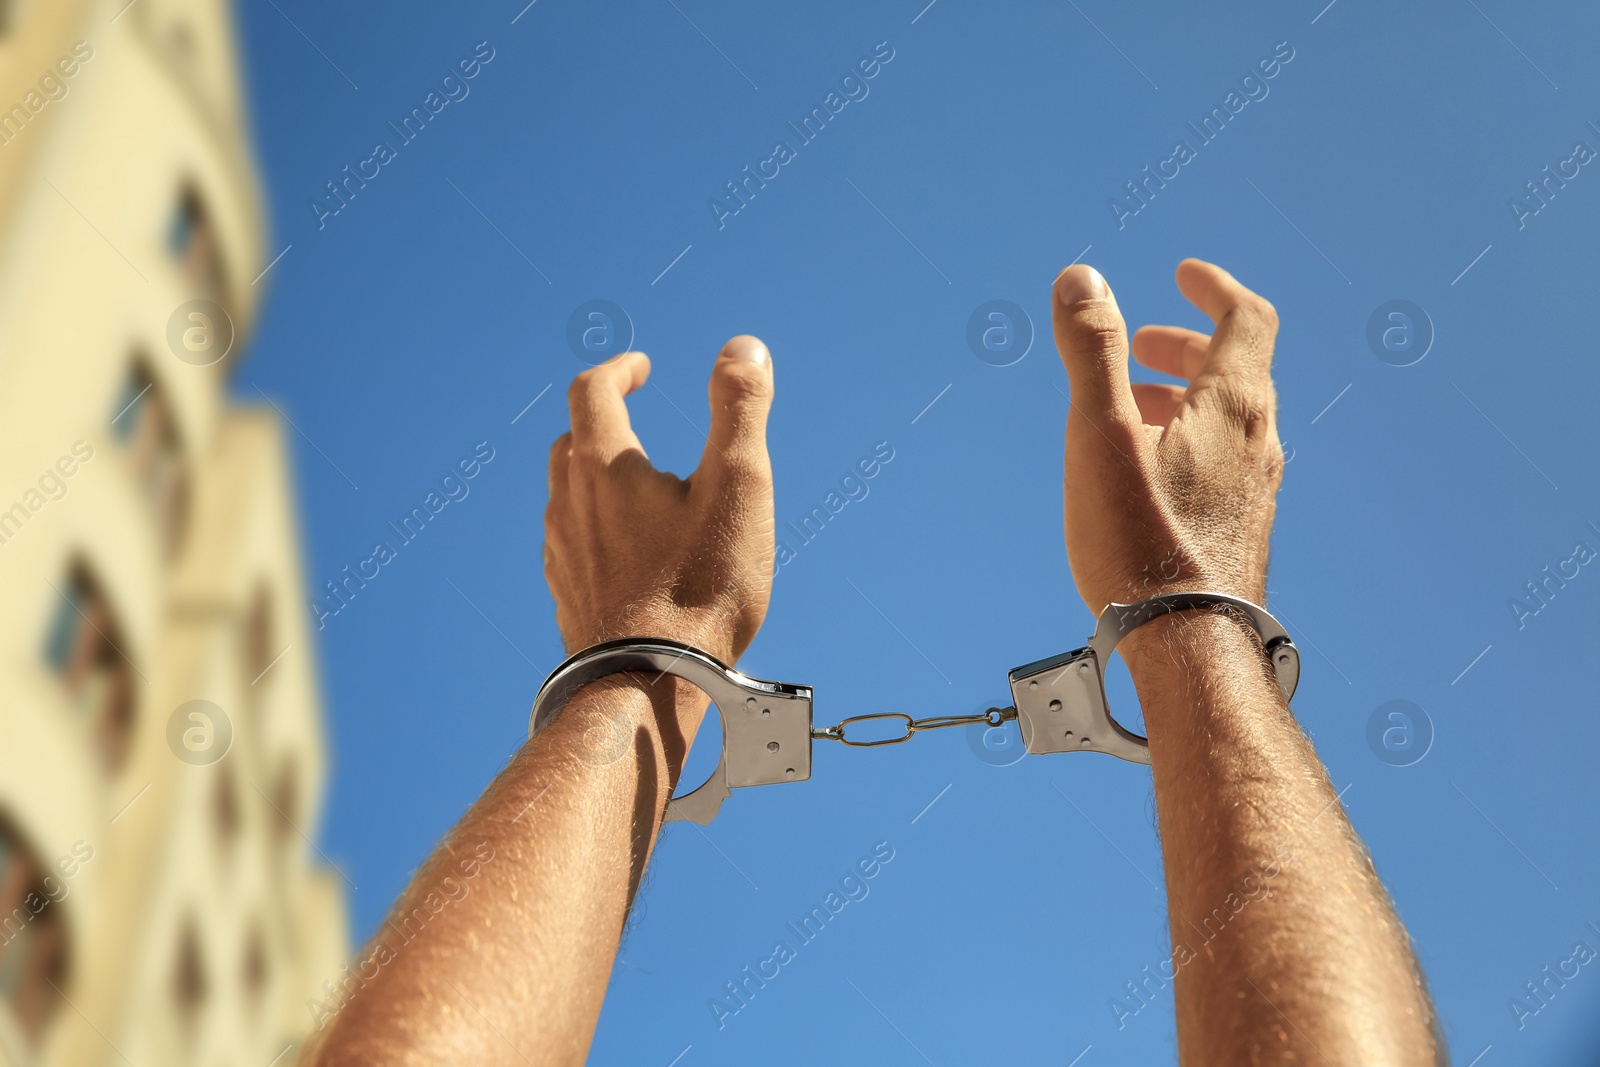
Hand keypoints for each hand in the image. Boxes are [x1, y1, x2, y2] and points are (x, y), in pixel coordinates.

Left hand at [544, 339, 775, 664]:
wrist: (650, 686)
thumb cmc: (701, 586)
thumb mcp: (738, 486)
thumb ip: (740, 409)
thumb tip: (744, 347)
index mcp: (603, 466)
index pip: (593, 390)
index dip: (619, 370)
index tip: (643, 368)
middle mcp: (569, 503)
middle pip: (572, 441)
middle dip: (603, 420)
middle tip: (635, 418)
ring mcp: (562, 554)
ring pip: (567, 494)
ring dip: (597, 476)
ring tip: (639, 488)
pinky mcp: (567, 597)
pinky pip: (572, 543)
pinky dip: (596, 526)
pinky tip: (628, 551)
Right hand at [1051, 259, 1283, 614]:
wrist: (1186, 646)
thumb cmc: (1141, 542)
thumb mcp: (1100, 434)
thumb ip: (1092, 352)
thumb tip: (1082, 279)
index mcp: (1233, 406)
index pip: (1246, 319)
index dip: (1214, 289)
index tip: (1183, 277)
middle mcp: (1257, 442)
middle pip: (1237, 369)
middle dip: (1185, 346)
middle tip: (1138, 347)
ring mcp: (1254, 490)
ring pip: (1227, 420)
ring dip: (1180, 397)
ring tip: (1126, 409)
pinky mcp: (1239, 530)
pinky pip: (1222, 463)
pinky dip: (1186, 440)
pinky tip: (1143, 474)